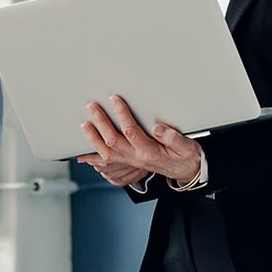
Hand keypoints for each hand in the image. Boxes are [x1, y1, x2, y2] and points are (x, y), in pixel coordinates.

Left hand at [77, 95, 201, 183]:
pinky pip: (107, 161)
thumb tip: (157, 127)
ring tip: (84, 125)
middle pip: (113, 141)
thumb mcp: (186, 147)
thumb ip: (173, 138)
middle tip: (93, 107)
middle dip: (101, 122)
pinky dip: (94, 157)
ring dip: (94, 138)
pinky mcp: (128, 163)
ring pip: (106, 152)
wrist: (186, 172)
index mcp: (149, 152)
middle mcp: (136, 158)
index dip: (122, 114)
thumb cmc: (186, 157)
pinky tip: (84, 152)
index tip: (115, 99)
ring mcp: (130, 162)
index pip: (131, 131)